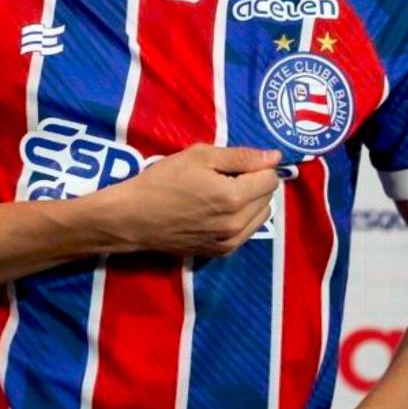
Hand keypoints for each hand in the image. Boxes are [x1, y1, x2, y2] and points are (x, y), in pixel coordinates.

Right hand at [93, 144, 280, 256]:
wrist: (132, 218)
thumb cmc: (163, 180)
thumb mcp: (200, 156)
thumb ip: (242, 156)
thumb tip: (275, 157)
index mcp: (234, 197)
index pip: (270, 179)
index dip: (259, 166)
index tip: (238, 163)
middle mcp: (236, 223)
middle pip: (268, 197)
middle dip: (256, 183)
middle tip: (228, 176)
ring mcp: (229, 242)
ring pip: (261, 216)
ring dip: (252, 202)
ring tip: (224, 193)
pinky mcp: (219, 253)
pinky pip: (247, 232)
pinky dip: (242, 219)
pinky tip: (221, 210)